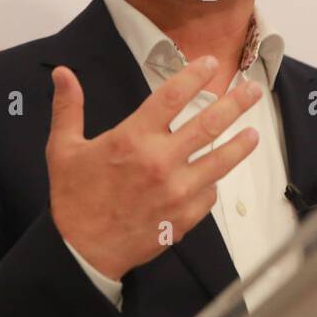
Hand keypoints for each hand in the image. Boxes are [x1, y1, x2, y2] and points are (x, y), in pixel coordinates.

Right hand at [47, 55, 262, 281]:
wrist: (82, 251)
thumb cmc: (73, 198)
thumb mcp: (63, 149)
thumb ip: (68, 108)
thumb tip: (62, 72)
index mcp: (132, 139)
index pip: (171, 96)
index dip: (193, 76)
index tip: (209, 64)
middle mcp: (160, 161)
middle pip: (208, 124)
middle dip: (235, 104)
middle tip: (253, 90)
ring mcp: (176, 191)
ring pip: (219, 162)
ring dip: (240, 145)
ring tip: (255, 133)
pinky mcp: (184, 216)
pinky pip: (208, 195)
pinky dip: (211, 184)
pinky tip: (214, 177)